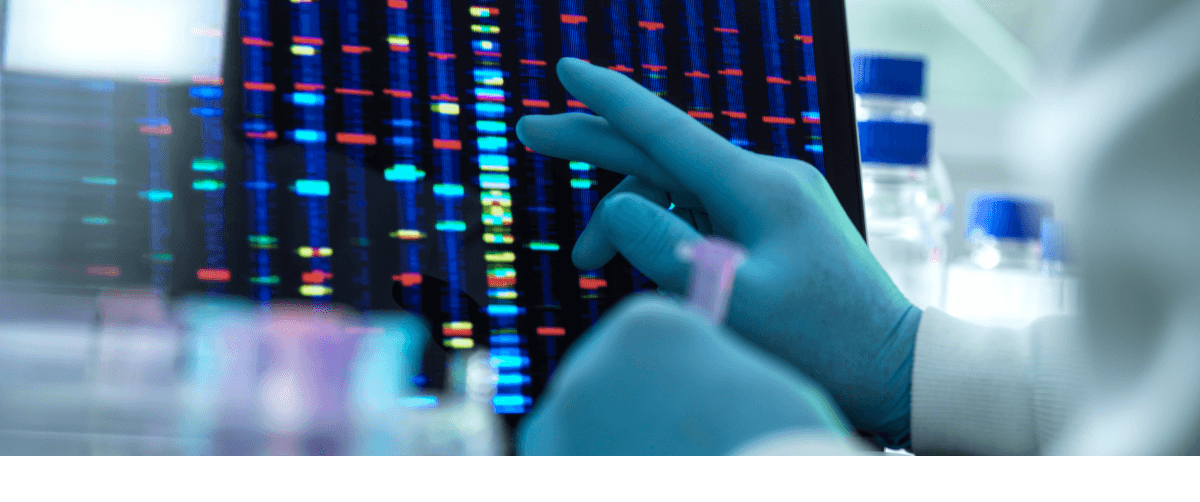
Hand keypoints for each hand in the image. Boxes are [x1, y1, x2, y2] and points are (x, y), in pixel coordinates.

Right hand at [516, 58, 920, 447]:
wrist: (890, 363)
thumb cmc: (821, 339)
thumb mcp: (733, 299)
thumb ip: (665, 250)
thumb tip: (614, 210)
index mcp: (756, 187)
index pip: (666, 130)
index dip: (608, 99)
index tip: (565, 68)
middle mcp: (763, 179)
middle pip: (660, 152)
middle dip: (594, 146)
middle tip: (530, 134)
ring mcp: (769, 199)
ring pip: (674, 192)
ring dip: (626, 220)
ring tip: (587, 266)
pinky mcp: (771, 223)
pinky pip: (700, 213)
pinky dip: (663, 233)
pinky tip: (644, 264)